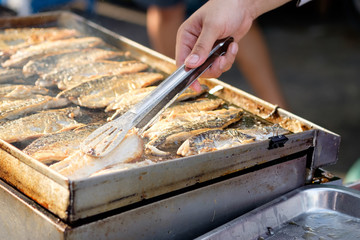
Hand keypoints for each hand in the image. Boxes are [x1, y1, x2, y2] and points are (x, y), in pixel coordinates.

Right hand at [176, 0, 290, 89]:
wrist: (243, 5)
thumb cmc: (225, 8)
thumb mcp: (212, 27)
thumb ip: (202, 47)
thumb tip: (191, 64)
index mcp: (186, 36)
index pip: (181, 62)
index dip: (188, 75)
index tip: (195, 86)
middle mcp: (194, 44)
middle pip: (197, 69)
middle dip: (212, 67)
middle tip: (221, 60)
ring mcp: (206, 49)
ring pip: (211, 68)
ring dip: (223, 63)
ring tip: (230, 49)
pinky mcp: (217, 51)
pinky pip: (221, 64)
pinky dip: (229, 58)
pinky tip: (233, 45)